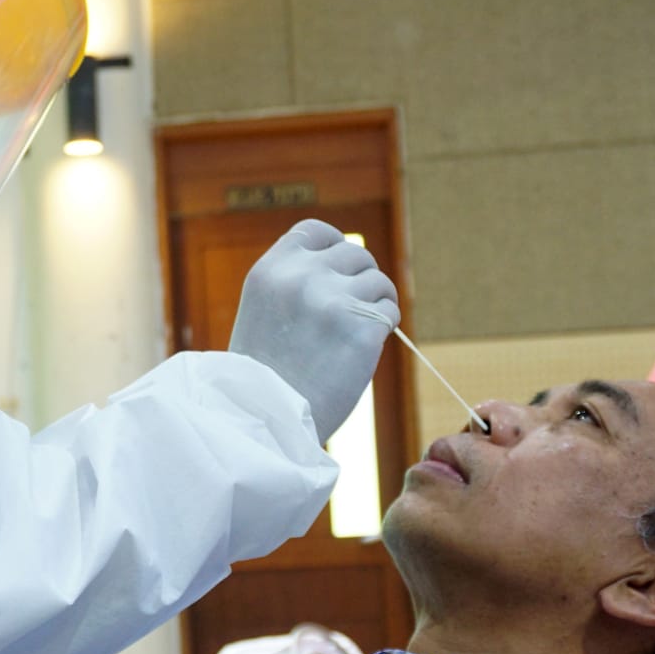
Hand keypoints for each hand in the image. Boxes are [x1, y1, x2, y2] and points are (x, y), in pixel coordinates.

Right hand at [229, 220, 399, 441]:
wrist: (265, 420)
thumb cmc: (264, 375)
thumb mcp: (264, 312)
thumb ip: (296, 284)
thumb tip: (346, 266)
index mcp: (272, 269)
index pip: (318, 232)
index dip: (334, 248)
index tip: (340, 271)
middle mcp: (302, 276)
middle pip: (355, 254)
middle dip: (361, 279)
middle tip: (354, 311)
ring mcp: (334, 299)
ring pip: (378, 281)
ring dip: (375, 304)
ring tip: (357, 334)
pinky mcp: (362, 327)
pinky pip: (390, 310)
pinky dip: (385, 326)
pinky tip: (364, 348)